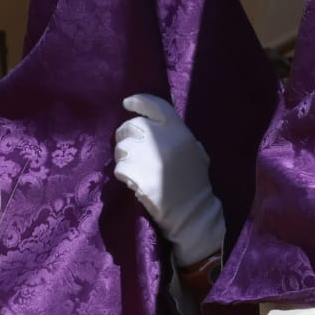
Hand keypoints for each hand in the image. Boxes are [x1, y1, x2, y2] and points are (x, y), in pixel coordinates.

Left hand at [113, 96, 225, 268]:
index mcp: (179, 131)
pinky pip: (120, 167)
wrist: (191, 212)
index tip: (127, 103)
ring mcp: (147, 156)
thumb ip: (176, 134)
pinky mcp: (135, 174)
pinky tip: (133, 180)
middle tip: (130, 146)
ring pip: (122, 146)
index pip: (155, 105)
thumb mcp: (194, 150)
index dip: (138, 101)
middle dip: (126, 134)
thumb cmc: (194, 181)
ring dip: (124, 155)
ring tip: (134, 166)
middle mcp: (162, 139)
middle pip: (132, 125)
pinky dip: (123, 172)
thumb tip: (153, 120)